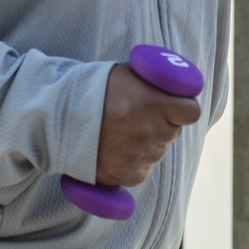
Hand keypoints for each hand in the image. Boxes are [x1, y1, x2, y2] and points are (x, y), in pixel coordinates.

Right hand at [91, 62, 202, 187]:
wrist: (57, 114)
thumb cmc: (95, 88)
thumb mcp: (130, 73)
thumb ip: (156, 83)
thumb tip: (177, 87)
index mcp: (157, 103)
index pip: (191, 112)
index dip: (182, 109)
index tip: (174, 107)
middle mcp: (151, 131)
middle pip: (173, 132)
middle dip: (161, 125)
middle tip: (139, 117)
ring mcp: (137, 155)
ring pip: (157, 153)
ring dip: (147, 145)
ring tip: (122, 133)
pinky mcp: (122, 175)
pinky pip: (142, 173)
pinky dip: (134, 165)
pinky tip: (118, 152)